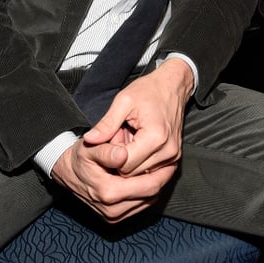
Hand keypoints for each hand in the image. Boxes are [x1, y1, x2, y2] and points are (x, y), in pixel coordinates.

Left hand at [51, 58, 193, 221]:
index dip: (111, 155)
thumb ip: (106, 124)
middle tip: (119, 138)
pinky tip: (137, 148)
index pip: (123, 164)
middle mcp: (168, 151)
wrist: (173, 87)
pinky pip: (150, 172)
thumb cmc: (149, 91)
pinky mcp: (173, 159)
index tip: (111, 138)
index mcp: (156, 137)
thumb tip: (89, 140)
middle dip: (120, 160)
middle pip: (131, 173)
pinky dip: (140, 164)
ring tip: (130, 141)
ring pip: (140, 175)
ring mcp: (172, 157)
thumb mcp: (123, 101)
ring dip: (130, 162)